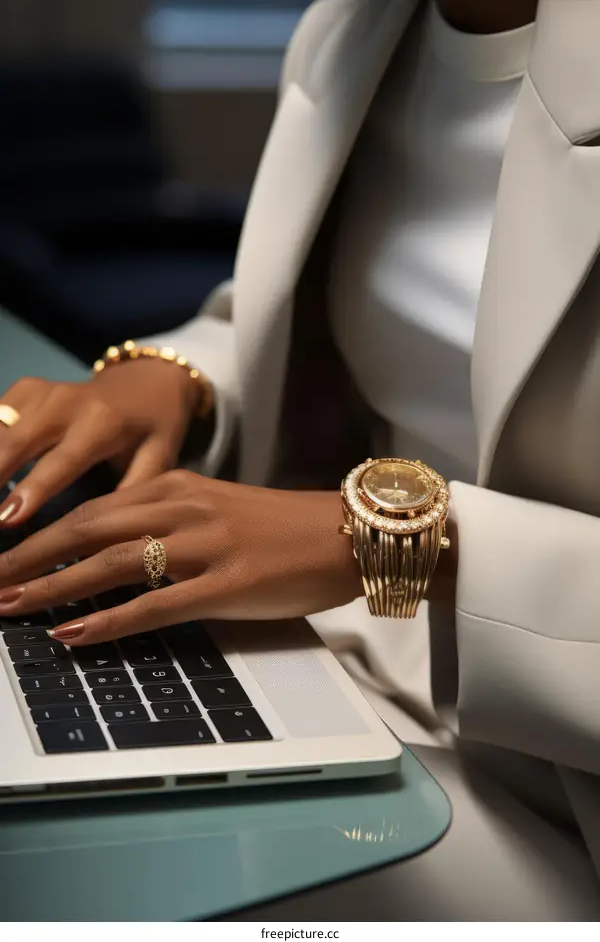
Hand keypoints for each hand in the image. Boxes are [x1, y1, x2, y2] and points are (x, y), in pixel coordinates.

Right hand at [0, 360, 203, 525]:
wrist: (146, 379)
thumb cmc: (154, 427)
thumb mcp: (159, 456)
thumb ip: (135, 491)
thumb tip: (112, 536)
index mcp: (102, 422)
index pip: (62, 461)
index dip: (33, 490)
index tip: (6, 520)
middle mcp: (65, 402)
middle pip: (15, 442)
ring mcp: (40, 392)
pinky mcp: (23, 389)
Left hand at [0, 470, 360, 642]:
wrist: (347, 533)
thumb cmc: (282, 528)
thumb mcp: (217, 509)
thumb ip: (168, 521)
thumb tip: (114, 549)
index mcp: (178, 487)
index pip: (92, 507)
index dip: (41, 530)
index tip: (2, 550)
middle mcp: (183, 509)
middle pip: (88, 528)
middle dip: (29, 556)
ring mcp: (204, 545)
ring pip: (111, 562)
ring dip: (53, 586)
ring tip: (10, 606)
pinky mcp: (226, 584)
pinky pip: (155, 603)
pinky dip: (108, 619)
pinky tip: (73, 633)